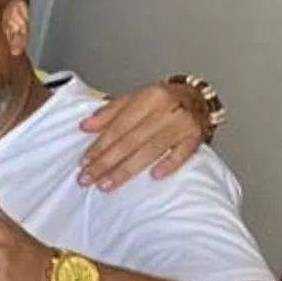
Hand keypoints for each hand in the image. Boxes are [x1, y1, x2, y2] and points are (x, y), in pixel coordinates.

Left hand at [75, 80, 208, 188]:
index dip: (99, 145)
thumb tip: (85, 126)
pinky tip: (153, 177)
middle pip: (131, 141)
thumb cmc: (162, 100)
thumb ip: (109, 112)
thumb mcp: (134, 98)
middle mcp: (167, 110)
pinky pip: (182, 155)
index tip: (84, 162)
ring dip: (125, 170)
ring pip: (150, 151)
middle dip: (106, 162)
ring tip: (106, 184)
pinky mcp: (196, 138)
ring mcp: (183, 124)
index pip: (119, 126)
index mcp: (150, 96)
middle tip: (87, 178)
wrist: (198, 98)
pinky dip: (168, 165)